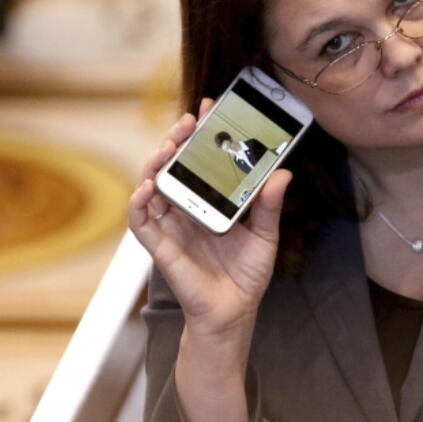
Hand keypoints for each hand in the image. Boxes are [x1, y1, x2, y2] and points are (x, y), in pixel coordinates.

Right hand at [128, 98, 292, 341]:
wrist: (233, 314)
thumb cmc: (247, 275)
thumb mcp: (265, 236)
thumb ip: (269, 205)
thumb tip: (282, 174)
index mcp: (210, 200)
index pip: (200, 159)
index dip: (200, 133)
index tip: (209, 108)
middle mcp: (186, 208)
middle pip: (173, 165)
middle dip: (177, 139)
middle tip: (189, 121)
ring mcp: (170, 225)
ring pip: (152, 184)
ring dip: (156, 163)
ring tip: (168, 146)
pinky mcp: (159, 246)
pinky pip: (141, 220)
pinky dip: (139, 201)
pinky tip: (149, 187)